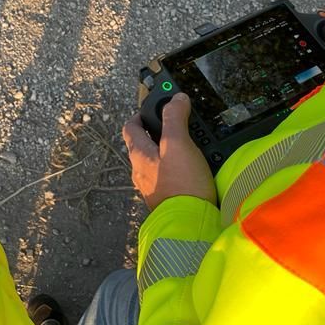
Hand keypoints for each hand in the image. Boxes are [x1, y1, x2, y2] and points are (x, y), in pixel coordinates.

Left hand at [123, 93, 216, 210]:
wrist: (191, 226)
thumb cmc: (181, 185)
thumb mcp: (178, 144)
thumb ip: (175, 119)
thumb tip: (175, 98)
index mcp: (139, 155)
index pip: (130, 128)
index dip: (140, 114)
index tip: (153, 107)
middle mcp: (141, 172)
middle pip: (144, 145)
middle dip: (158, 132)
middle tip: (176, 125)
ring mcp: (153, 188)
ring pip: (157, 162)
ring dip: (170, 152)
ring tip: (190, 147)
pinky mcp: (168, 200)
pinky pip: (170, 179)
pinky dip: (179, 170)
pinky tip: (194, 171)